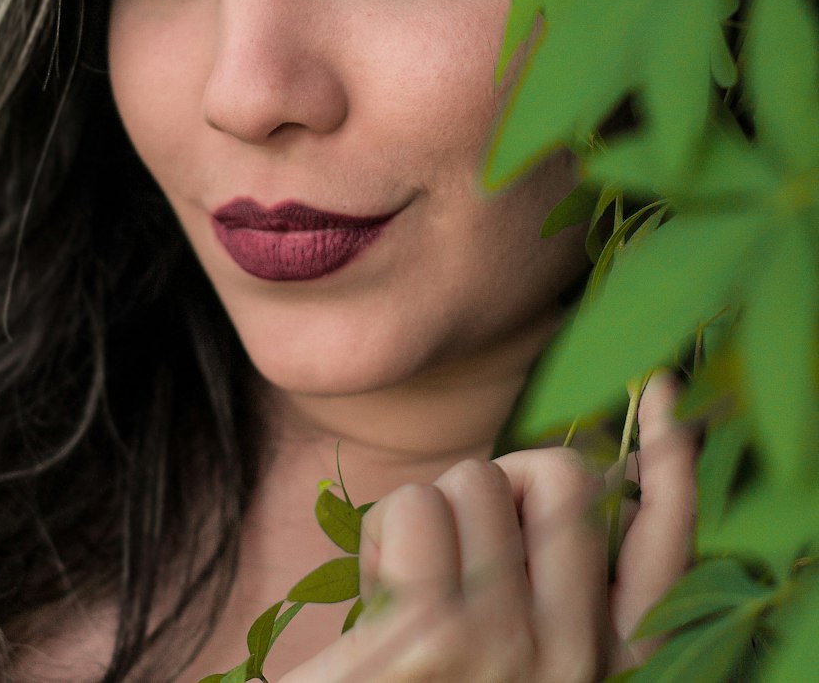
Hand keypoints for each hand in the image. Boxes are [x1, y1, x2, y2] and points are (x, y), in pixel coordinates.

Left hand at [278, 374, 695, 682]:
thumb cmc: (426, 681)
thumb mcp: (509, 644)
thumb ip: (551, 579)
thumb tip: (577, 473)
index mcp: (599, 662)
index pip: (664, 546)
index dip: (670, 461)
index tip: (659, 390)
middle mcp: (572, 661)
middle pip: (562, 477)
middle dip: (497, 478)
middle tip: (457, 540)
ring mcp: (506, 650)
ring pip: (475, 480)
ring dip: (427, 511)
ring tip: (408, 585)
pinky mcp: (432, 639)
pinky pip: (414, 508)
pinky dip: (380, 534)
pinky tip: (373, 598)